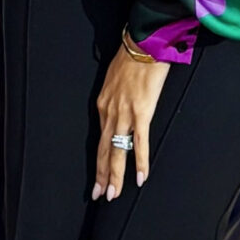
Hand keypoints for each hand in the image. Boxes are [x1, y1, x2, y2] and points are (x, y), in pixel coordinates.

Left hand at [94, 44, 167, 199]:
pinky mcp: (141, 112)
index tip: (97, 179)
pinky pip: (139, 142)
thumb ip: (115, 98)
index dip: (98, 162)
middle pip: (104, 150)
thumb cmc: (132, 58)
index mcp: (104, 105)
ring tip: (113, 193)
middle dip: (101, 175)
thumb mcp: (115, 80)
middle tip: (99, 195)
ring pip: (117, 151)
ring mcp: (124, 113)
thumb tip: (120, 109)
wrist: (143, 44)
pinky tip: (140, 177)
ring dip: (115, 175)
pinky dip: (139, 161)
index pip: (99, 140)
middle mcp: (110, 112)